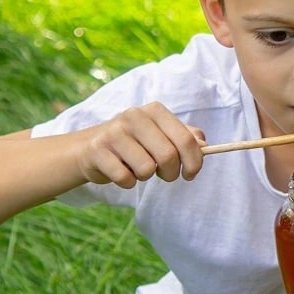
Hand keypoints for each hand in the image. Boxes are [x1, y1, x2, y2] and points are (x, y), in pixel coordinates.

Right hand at [77, 102, 205, 187]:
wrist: (89, 148)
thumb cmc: (133, 143)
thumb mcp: (160, 134)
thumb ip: (185, 137)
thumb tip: (204, 145)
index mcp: (155, 111)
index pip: (186, 139)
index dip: (194, 162)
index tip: (191, 174)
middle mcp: (134, 116)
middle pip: (168, 156)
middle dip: (170, 173)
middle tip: (163, 174)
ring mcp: (114, 132)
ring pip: (146, 169)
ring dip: (144, 176)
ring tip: (135, 167)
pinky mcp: (98, 151)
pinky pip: (126, 179)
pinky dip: (127, 182)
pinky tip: (120, 171)